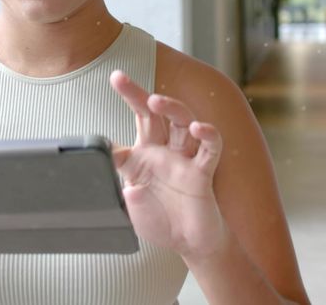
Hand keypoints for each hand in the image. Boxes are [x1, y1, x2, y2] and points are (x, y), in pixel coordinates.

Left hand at [108, 70, 227, 259]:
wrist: (187, 244)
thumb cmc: (159, 221)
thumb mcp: (130, 204)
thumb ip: (125, 191)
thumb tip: (122, 178)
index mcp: (144, 155)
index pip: (136, 121)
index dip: (126, 100)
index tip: (114, 79)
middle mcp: (164, 151)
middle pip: (155, 114)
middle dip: (138, 94)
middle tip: (120, 79)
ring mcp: (185, 159)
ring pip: (183, 122)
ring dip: (171, 108)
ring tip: (155, 100)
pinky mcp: (202, 174)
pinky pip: (210, 149)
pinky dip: (208, 135)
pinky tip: (198, 128)